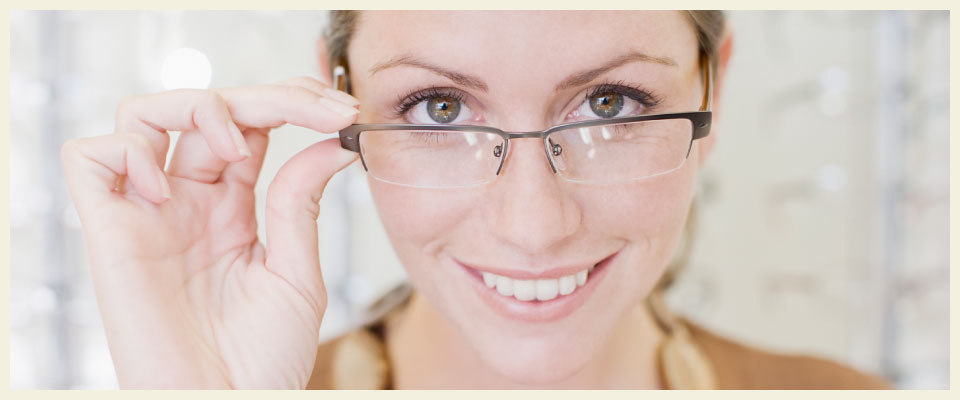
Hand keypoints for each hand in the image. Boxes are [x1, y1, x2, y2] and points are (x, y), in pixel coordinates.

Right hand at [60, 77, 360, 387]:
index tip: (344, 111)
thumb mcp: (296, 272)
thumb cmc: (262, 360)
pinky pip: (89, 157)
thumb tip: (332, 141)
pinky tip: (167, 184)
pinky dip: (125, 150)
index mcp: (232, 208)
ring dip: (197, 108)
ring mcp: (148, 213)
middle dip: (269, 94)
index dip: (293, 103)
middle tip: (323, 107)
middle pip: (208, 108)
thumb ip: (301, 202)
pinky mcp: (109, 234)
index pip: (251, 125)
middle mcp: (187, 202)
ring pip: (142, 114)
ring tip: (240, 150)